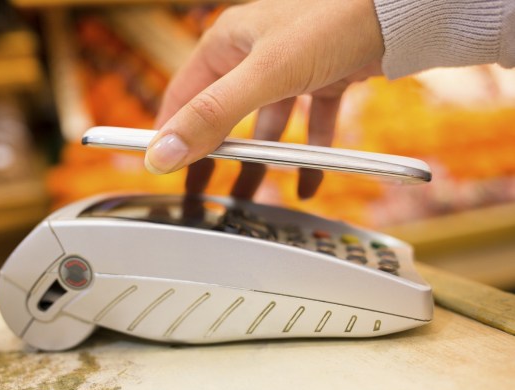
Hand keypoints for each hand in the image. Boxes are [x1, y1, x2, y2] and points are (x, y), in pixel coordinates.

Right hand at [147, 0, 383, 197]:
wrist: (401, 10)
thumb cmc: (332, 22)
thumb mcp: (265, 74)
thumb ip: (212, 115)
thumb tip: (163, 154)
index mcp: (226, 44)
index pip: (183, 97)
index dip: (171, 135)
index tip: (163, 170)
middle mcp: (253, 55)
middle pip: (223, 115)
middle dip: (213, 156)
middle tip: (200, 192)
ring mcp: (288, 69)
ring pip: (265, 125)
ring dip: (259, 162)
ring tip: (249, 197)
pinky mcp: (321, 80)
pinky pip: (307, 125)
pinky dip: (307, 154)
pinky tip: (307, 184)